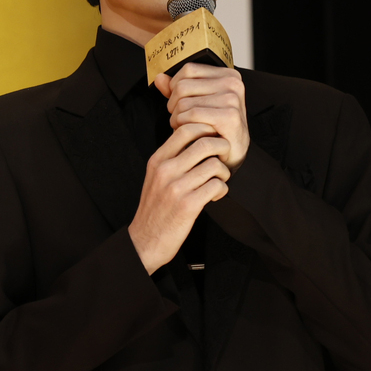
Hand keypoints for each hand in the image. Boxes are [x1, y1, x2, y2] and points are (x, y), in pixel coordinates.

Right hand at [128, 122, 231, 273]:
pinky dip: (222, 189)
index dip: (205, 129)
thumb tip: (196, 139)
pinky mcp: (189, 205)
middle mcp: (166, 171)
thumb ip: (171, 158)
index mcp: (157, 161)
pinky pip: (217, 186)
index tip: (213, 139)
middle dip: (222, 147)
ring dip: (224, 172)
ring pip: (214, 165)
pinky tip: (216, 195)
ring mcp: (177, 188)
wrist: (145, 241)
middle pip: (204, 143)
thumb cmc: (155, 208)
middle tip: (225, 157)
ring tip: (219, 180)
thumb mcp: (155, 177)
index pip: (185, 129)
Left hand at [155, 63, 249, 170]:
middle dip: (174, 105)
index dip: (175, 87)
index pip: (188, 70)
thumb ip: (178, 89)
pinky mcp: (229, 116)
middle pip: (183, 86)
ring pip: (184, 102)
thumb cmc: (216, 127)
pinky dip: (184, 126)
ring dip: (177, 119)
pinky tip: (190, 133)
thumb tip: (160, 78)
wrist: (234, 152)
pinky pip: (192, 115)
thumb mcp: (197, 103)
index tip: (179, 102)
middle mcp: (232, 83)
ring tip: (185, 127)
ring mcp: (232, 99)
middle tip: (180, 119)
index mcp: (227, 74)